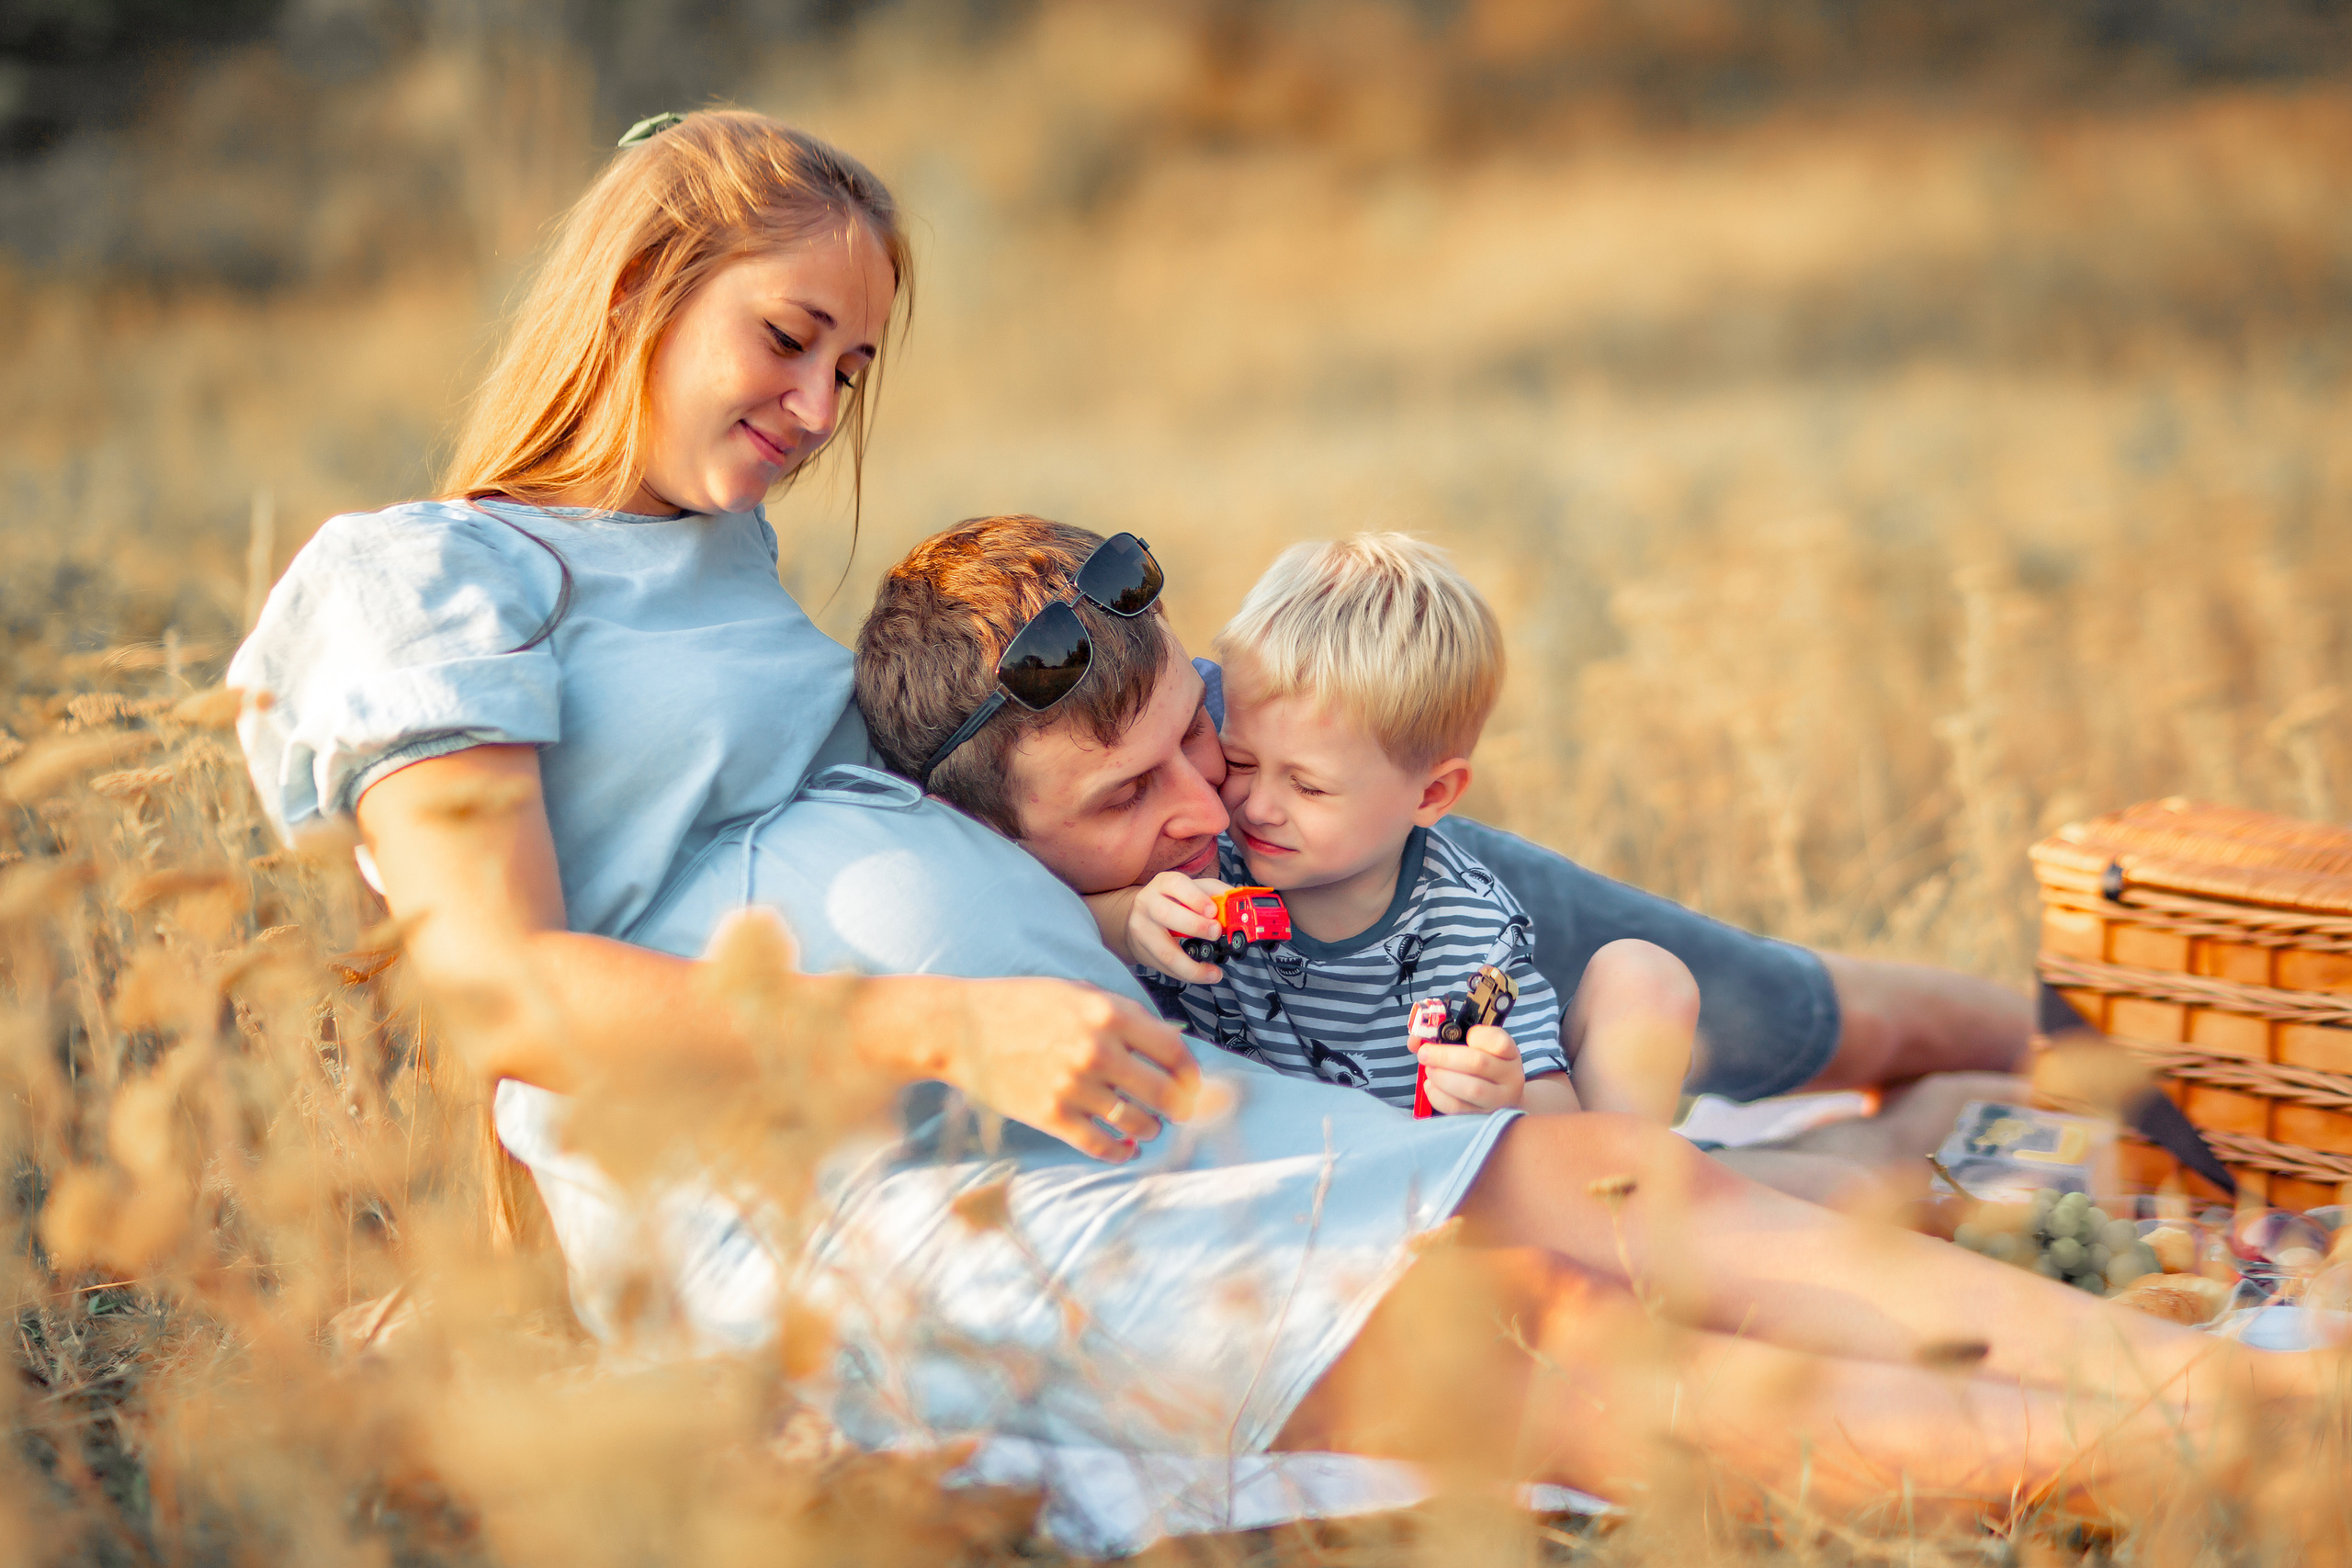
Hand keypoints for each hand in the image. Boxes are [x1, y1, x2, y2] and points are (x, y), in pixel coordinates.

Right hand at [936, 976, 1201, 1161]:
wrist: (958, 1027)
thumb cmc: (1018, 1004)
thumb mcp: (1075, 991)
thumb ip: (1120, 1013)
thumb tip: (1165, 1040)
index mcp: (1108, 1013)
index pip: (1174, 1050)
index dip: (1191, 1072)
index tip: (1192, 1083)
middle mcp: (1097, 1050)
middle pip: (1164, 1093)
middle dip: (1179, 1107)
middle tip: (1180, 1113)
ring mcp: (1074, 1086)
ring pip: (1136, 1122)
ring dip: (1150, 1129)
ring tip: (1148, 1127)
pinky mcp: (1051, 1116)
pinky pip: (1101, 1145)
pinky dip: (1121, 1151)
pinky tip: (1126, 1148)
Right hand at [1125, 873, 1230, 984]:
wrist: (1138, 915)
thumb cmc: (1173, 901)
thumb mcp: (1193, 889)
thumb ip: (1217, 893)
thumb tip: (1237, 902)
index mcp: (1164, 884)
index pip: (1177, 885)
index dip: (1196, 899)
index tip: (1213, 911)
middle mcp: (1148, 904)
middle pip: (1167, 915)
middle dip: (1195, 926)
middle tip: (1216, 933)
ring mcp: (1142, 929)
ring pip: (1164, 951)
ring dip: (1192, 965)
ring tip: (1214, 972)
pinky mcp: (1143, 951)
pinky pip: (1166, 968)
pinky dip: (1187, 974)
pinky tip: (1204, 975)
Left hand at [1415, 1023, 1525, 1114]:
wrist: (1498, 1095)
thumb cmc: (1481, 1064)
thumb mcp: (1474, 1045)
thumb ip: (1447, 1036)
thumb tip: (1415, 1040)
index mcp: (1509, 1052)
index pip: (1498, 1041)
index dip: (1476, 1036)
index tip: (1462, 1035)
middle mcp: (1510, 1077)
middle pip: (1478, 1063)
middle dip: (1444, 1057)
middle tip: (1425, 1054)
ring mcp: (1499, 1100)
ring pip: (1471, 1089)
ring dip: (1441, 1077)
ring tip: (1429, 1070)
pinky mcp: (1483, 1117)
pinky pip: (1458, 1108)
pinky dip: (1437, 1095)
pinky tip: (1431, 1085)